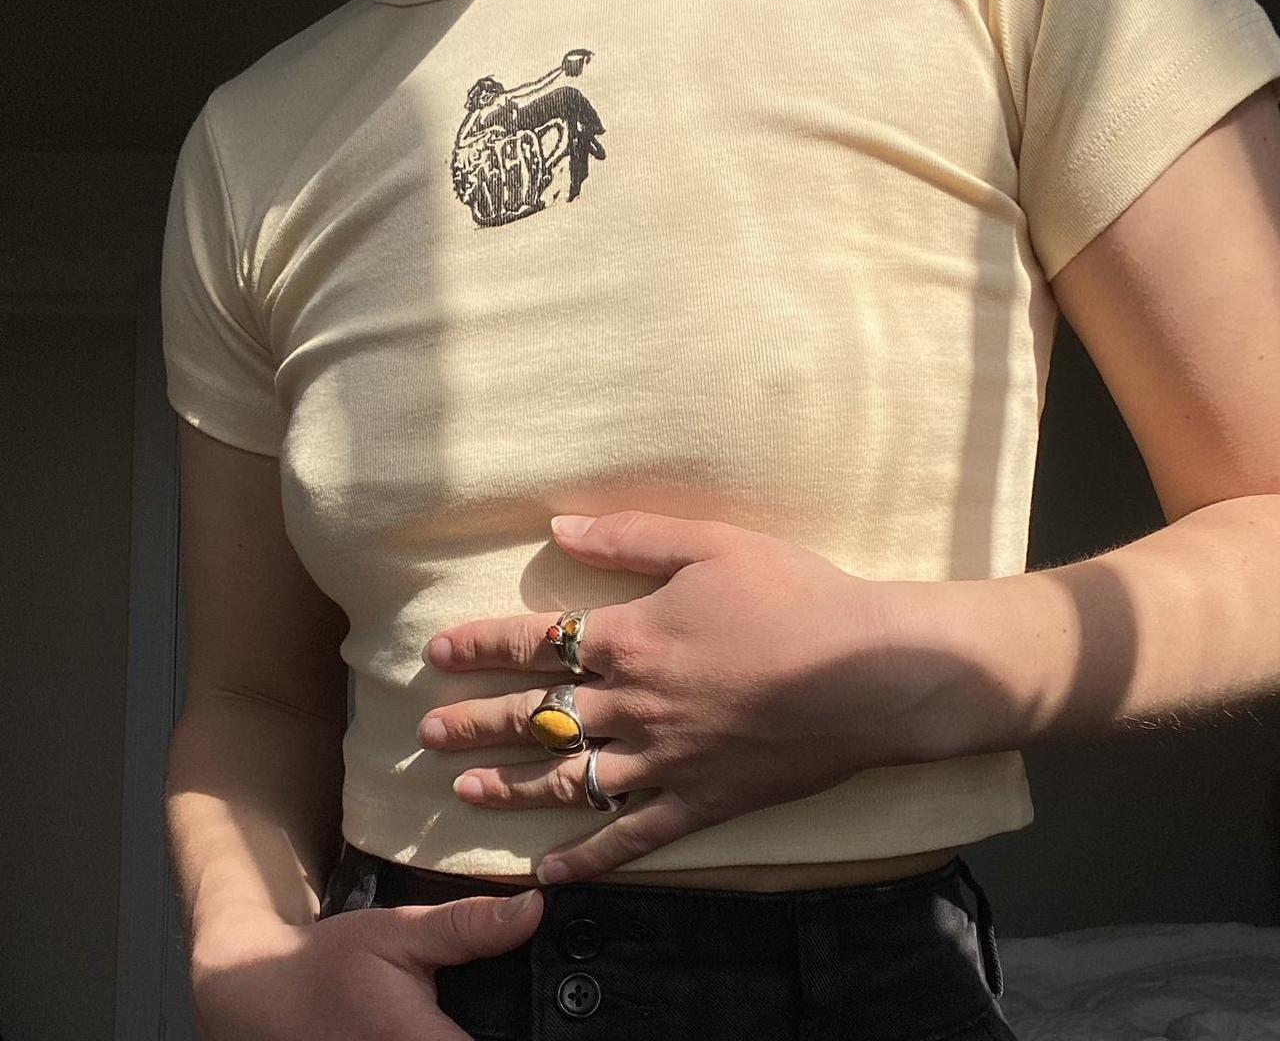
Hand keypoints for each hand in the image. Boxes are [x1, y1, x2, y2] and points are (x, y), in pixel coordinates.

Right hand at [189, 889, 541, 1039]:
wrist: (260, 997)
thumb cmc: (329, 963)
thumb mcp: (400, 931)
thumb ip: (469, 926)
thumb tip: (534, 909)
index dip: (530, 1031)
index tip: (552, 1015)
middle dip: (501, 1030)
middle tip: (508, 1009)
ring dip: (480, 1033)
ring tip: (482, 1012)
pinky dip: (443, 1039)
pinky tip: (448, 1021)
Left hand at [419, 511, 970, 882]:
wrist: (870, 673)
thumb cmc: (795, 596)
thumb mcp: (713, 544)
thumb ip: (631, 537)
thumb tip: (558, 528)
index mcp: (634, 639)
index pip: (538, 643)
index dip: (483, 646)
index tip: (439, 653)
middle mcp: (636, 706)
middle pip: (539, 717)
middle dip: (477, 723)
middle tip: (427, 733)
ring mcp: (666, 762)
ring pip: (569, 782)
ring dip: (512, 788)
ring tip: (466, 791)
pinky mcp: (701, 804)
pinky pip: (632, 837)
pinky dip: (588, 858)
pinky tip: (551, 873)